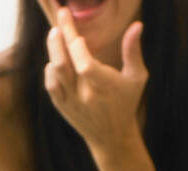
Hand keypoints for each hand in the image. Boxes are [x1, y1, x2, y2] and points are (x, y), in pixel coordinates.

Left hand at [41, 4, 147, 154]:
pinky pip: (51, 84)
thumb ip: (133, 51)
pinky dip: (50, 69)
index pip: (85, 65)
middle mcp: (85, 96)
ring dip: (53, 49)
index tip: (76, 31)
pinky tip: (55, 57)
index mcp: (105, 87)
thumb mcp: (136, 78)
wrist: (112, 137)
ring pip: (55, 72)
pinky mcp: (62, 106)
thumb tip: (136, 25)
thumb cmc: (126, 102)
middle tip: (61, 17)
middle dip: (61, 36)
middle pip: (65, 64)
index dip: (77, 46)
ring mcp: (72, 102)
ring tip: (55, 33)